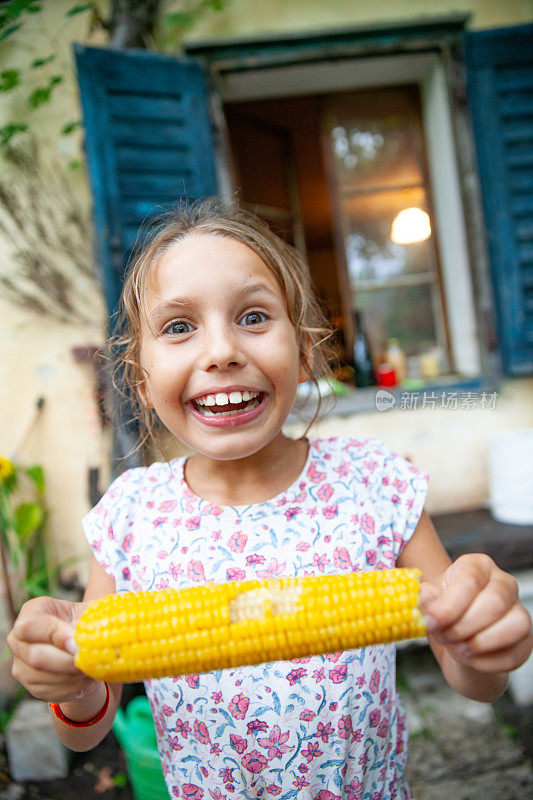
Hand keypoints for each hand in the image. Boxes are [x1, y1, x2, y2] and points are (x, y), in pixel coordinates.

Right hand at [7, 595, 97, 703]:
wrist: (80, 643)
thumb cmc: (84, 620)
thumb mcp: (88, 611)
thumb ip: (89, 618)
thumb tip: (87, 633)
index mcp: (31, 612)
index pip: (29, 626)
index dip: (54, 635)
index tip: (77, 642)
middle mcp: (17, 640)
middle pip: (36, 657)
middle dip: (67, 660)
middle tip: (88, 658)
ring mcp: (22, 666)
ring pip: (44, 677)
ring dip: (72, 674)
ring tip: (90, 665)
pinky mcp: (32, 687)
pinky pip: (52, 691)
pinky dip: (73, 686)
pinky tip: (85, 676)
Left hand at [420, 554, 532, 673]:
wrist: (457, 639)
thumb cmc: (445, 612)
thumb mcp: (430, 600)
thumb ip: (426, 599)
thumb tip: (427, 606)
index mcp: (478, 565)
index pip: (470, 580)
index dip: (450, 604)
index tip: (432, 622)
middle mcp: (504, 583)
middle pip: (494, 603)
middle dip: (463, 626)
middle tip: (444, 637)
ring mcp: (519, 610)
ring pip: (516, 625)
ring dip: (480, 643)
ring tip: (457, 648)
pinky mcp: (526, 640)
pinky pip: (515, 654)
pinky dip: (487, 662)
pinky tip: (469, 659)